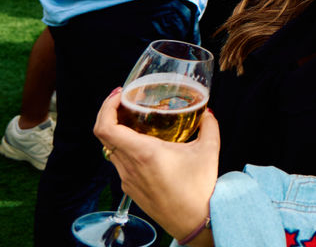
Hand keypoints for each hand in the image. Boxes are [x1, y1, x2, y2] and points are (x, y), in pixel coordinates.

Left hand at [94, 89, 218, 246]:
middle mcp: (130, 166)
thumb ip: (209, 125)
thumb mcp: (209, 150)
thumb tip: (207, 111)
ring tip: (134, 120)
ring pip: (110, 149)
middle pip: (103, 136)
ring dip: (116, 132)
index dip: (105, 107)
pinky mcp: (130, 188)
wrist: (193, 221)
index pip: (106, 128)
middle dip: (109, 114)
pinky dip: (124, 147)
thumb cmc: (200, 187)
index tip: (118, 95)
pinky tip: (143, 144)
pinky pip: (119, 162)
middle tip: (125, 101)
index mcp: (144, 153)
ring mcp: (127, 179)